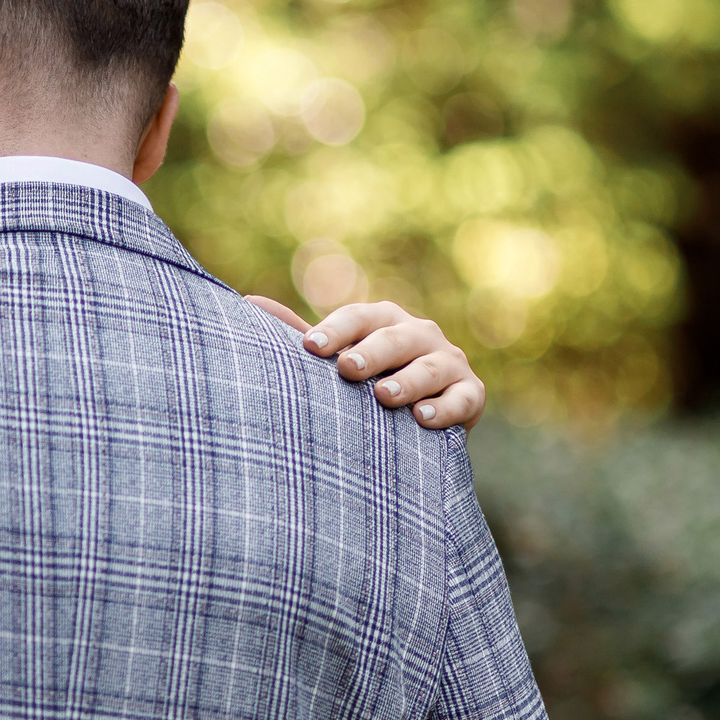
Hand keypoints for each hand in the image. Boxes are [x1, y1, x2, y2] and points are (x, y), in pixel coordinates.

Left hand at [246, 296, 486, 429]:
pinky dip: (444, 409)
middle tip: (348, 370)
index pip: (360, 317)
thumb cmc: (366, 379)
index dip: (336, 330)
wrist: (418, 417)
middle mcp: (419, 334)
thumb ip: (298, 332)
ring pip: (431, 367)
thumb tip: (247, 300)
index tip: (309, 347)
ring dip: (408, 381)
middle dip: (373, 352)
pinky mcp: (471, 394)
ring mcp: (448, 363)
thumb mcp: (337, 355)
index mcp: (383, 320)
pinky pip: (462, 399)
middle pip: (395, 338)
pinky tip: (422, 419)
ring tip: (384, 395)